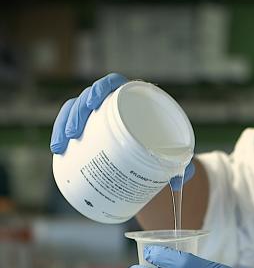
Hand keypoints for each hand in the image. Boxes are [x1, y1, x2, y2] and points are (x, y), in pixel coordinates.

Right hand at [50, 73, 193, 189]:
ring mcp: (101, 117)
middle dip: (76, 112)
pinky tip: (58, 150)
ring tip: (62, 145)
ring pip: (77, 112)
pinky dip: (63, 136)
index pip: (114, 84)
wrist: (159, 158)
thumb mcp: (174, 156)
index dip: (101, 88)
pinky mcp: (92, 131)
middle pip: (90, 98)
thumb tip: (178, 183)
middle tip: (73, 133)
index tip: (94, 102)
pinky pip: (73, 127)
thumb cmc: (167, 148)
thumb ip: (181, 167)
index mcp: (135, 99)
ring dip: (64, 124)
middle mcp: (115, 104)